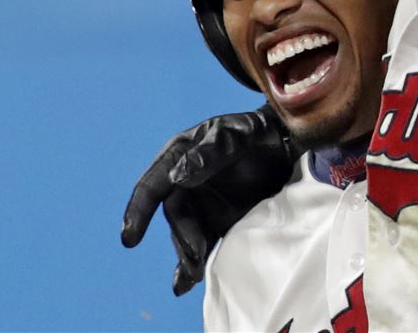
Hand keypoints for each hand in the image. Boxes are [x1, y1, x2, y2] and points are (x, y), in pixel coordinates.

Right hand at [120, 107, 296, 295]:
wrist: (286, 142)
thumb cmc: (257, 130)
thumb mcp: (236, 134)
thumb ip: (209, 152)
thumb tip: (178, 177)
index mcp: (179, 156)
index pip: (152, 186)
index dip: (138, 211)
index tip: (130, 238)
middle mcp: (184, 183)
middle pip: (176, 216)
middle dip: (183, 238)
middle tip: (197, 255)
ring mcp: (202, 204)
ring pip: (187, 234)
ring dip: (188, 256)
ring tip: (195, 275)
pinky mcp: (219, 220)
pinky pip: (203, 244)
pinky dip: (192, 265)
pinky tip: (184, 286)